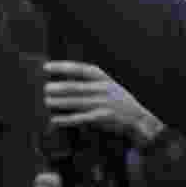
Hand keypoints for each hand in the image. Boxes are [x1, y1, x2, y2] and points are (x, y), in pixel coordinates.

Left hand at [43, 61, 164, 146]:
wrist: (140, 118)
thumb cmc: (119, 102)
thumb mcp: (109, 87)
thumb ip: (90, 84)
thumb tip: (64, 83)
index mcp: (105, 79)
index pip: (81, 70)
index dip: (63, 67)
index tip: (47, 67)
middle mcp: (104, 89)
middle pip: (77, 87)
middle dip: (59, 87)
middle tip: (45, 88)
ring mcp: (103, 104)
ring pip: (77, 102)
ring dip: (60, 102)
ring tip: (46, 101)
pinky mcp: (102, 118)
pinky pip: (80, 118)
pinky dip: (67, 119)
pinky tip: (55, 119)